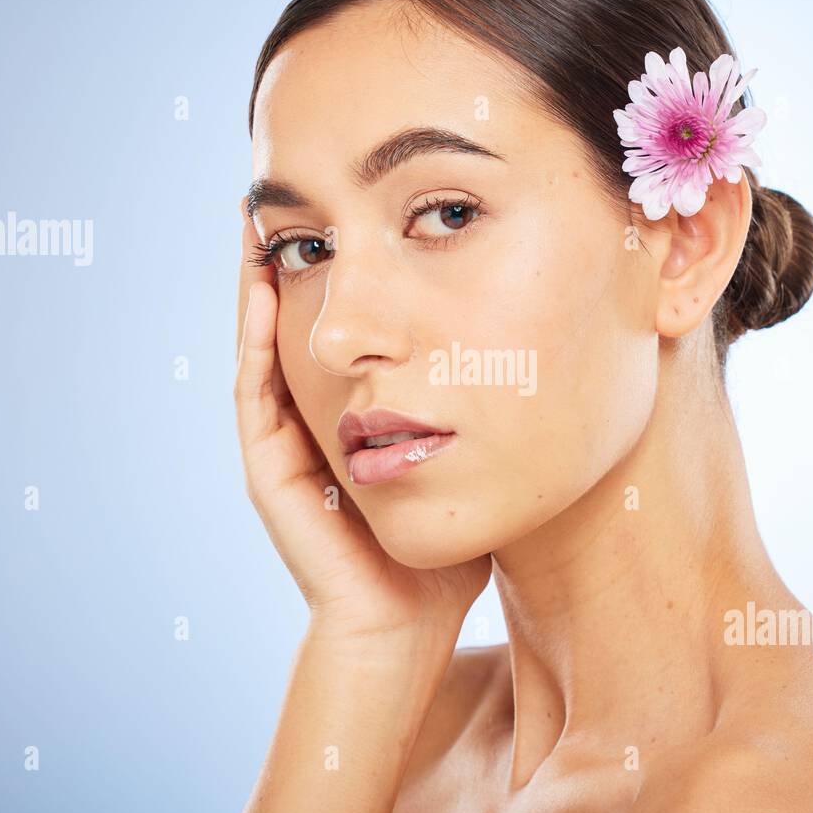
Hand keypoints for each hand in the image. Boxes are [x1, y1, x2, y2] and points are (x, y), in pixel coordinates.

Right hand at [234, 196, 492, 641]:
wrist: (412, 620)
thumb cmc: (458, 540)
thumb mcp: (481, 448)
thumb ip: (496, 396)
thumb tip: (560, 329)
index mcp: (358, 413)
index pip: (348, 324)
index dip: (347, 267)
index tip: (360, 208)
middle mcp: (314, 419)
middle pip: (299, 321)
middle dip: (299, 258)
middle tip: (300, 193)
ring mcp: (286, 441)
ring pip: (264, 342)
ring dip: (260, 278)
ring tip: (264, 213)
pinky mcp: (270, 465)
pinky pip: (254, 386)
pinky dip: (252, 334)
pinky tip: (259, 281)